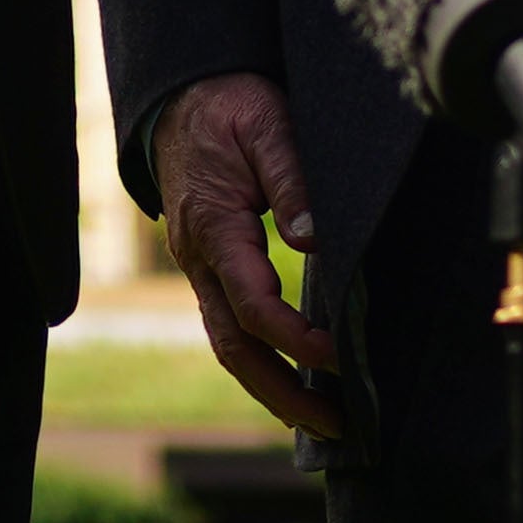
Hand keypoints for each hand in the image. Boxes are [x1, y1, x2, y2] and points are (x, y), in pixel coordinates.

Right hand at [156, 72, 341, 436]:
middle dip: (283, 392)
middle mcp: (199, 259)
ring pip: (228, 346)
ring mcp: (199, 268)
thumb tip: (313, 241)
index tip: (340, 356)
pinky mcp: (209, 269)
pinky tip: (295, 381)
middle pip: (233, 347)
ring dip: (272, 389)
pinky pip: (229, 328)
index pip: (251, 304)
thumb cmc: (231, 108)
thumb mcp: (266, 125)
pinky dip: (261, 362)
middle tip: (336, 424)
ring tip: (324, 422)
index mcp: (214, 227)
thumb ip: (291, 180)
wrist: (182, 98)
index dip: (295, 338)